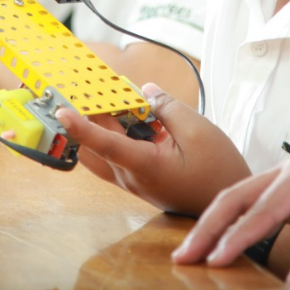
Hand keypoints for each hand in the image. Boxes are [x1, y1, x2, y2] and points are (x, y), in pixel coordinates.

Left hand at [54, 83, 251, 215]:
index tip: (62, 111)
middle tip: (84, 83)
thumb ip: (168, 107)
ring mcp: (134, 180)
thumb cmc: (218, 172)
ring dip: (103, 121)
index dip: (81, 126)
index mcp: (145, 166)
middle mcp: (132, 176)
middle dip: (89, 113)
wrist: (228, 206)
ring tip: (104, 92)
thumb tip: (146, 92)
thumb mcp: (198, 131)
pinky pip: (119, 152)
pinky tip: (131, 111)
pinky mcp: (140, 178)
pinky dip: (117, 130)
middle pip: (98, 142)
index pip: (104, 143)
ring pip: (105, 148)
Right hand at [173, 154, 289, 282]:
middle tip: (185, 255)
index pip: (263, 210)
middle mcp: (285, 170)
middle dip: (208, 227)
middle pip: (235, 196)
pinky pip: (246, 203)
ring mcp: (280, 175)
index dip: (238, 237)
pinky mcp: (281, 187)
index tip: (216, 260)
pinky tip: (215, 240)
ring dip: (211, 224)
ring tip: (190, 251)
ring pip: (235, 197)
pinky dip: (227, 222)